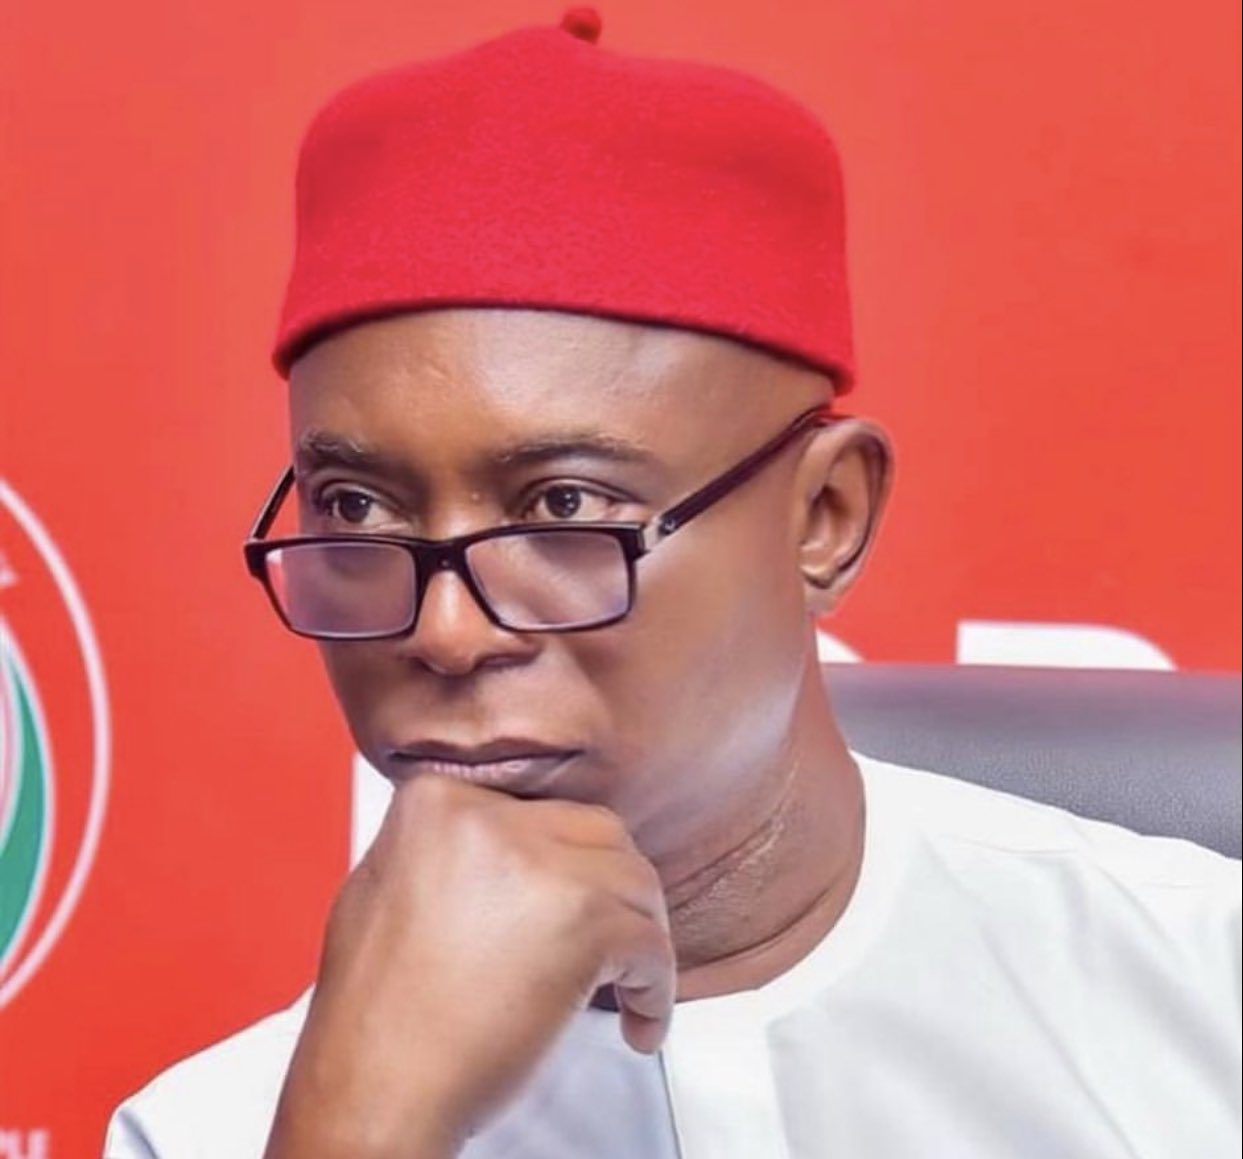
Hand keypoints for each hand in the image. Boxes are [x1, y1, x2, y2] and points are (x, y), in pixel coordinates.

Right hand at [264, 773, 674, 1157]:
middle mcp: (491, 818)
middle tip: (607, 937)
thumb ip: (442, 847)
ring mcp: (544, 866)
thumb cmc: (376, 1013)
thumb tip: (503, 840)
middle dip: (608, 887)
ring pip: (633, 879)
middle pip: (592, 832)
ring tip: (624, 983)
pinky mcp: (588, 921)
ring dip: (638, 932)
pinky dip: (655, 986)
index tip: (565, 901)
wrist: (377, 1088)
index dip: (558, 862)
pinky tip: (638, 1018)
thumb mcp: (380, 887)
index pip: (533, 809)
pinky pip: (651, 942)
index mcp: (438, 801)